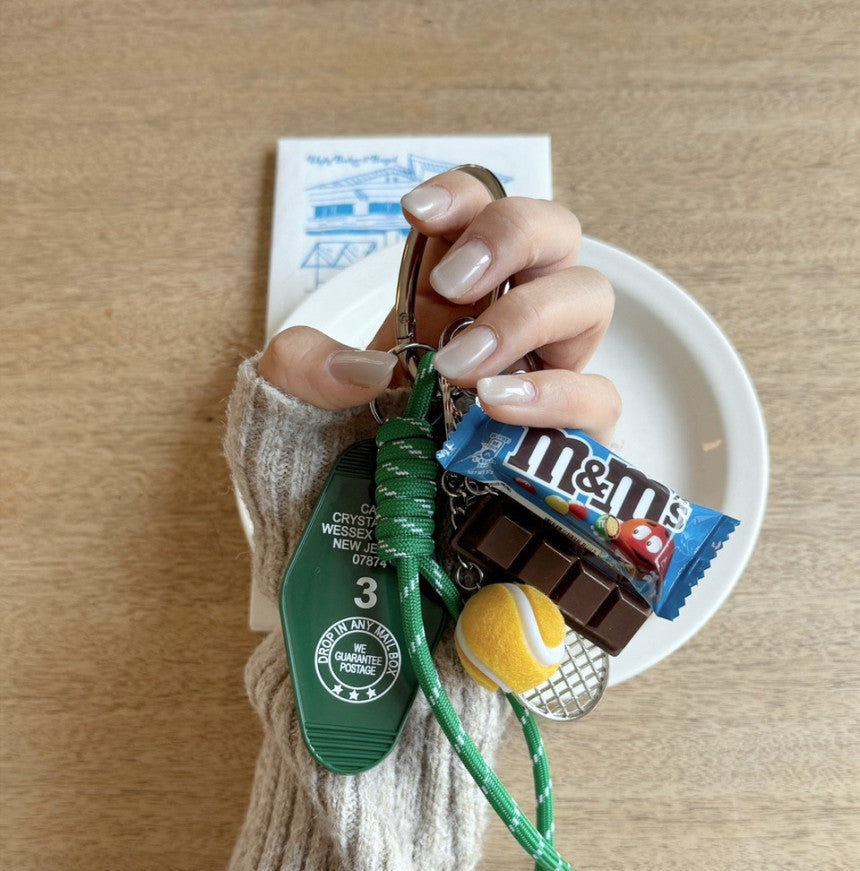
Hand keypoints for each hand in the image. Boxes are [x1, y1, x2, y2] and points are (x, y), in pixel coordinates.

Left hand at [258, 168, 619, 442]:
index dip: (463, 195)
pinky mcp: (566, 438)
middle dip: (511, 237)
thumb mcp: (296, 403)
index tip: (416, 212)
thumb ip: (303, 366)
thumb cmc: (340, 459)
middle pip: (553, 234)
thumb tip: (367, 367)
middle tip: (454, 285)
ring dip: (529, 316)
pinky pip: (598, 398)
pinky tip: (498, 406)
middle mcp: (505, 322)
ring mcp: (543, 374)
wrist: (360, 544)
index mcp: (447, 297)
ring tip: (465, 368)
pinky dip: (555, 393)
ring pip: (587, 299)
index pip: (478, 213)